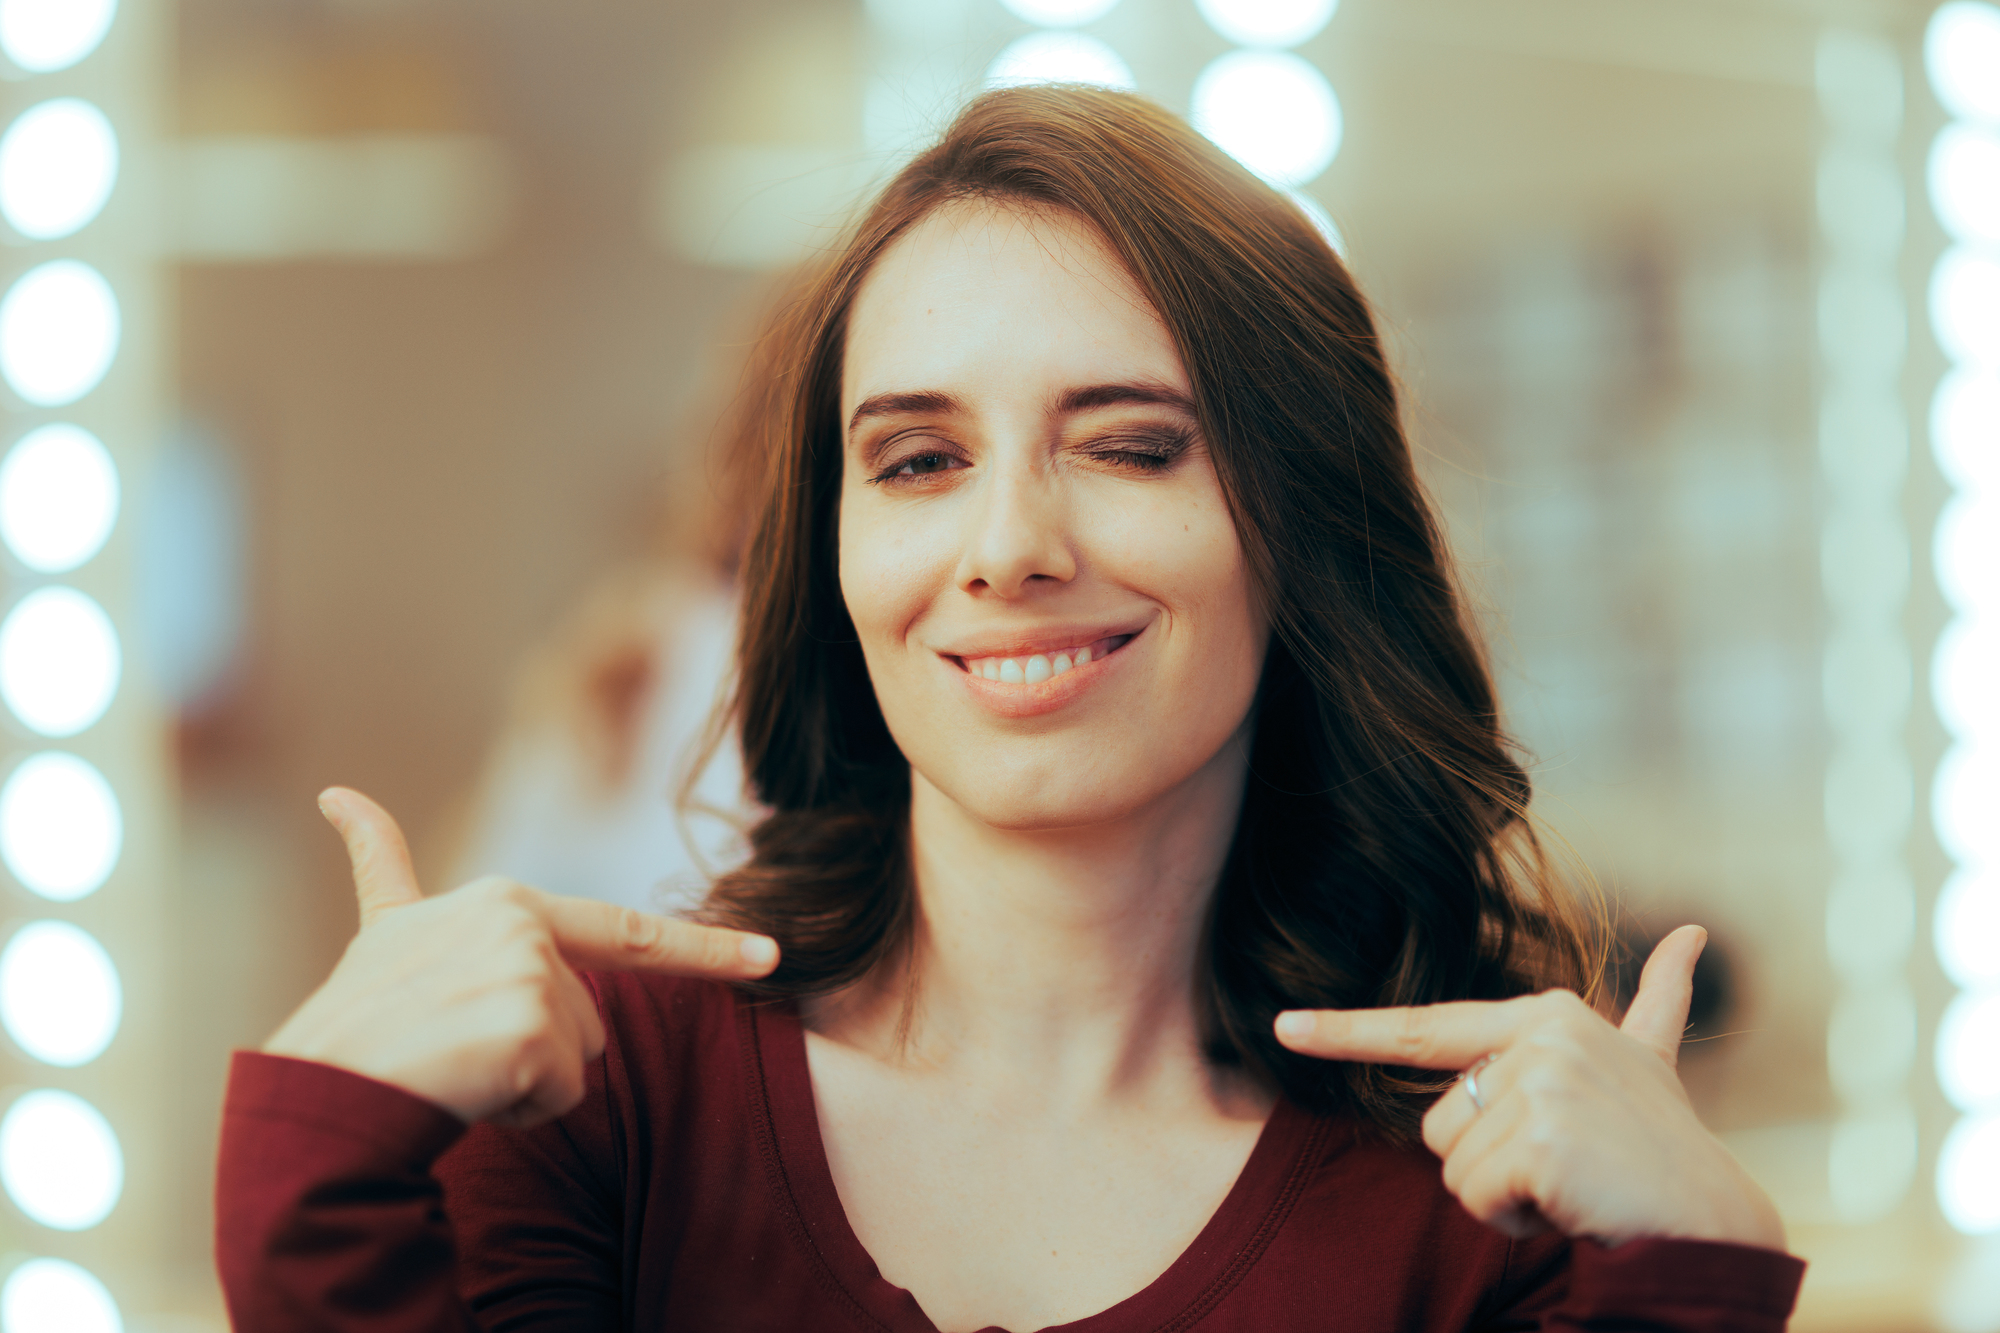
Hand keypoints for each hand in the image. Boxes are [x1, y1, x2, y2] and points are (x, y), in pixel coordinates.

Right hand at [264, 787, 778, 1125]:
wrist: (317, 1086)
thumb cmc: (357, 1022)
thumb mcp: (382, 934)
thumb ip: (383, 867)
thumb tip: (339, 796)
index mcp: (506, 902)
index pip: (626, 931)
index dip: (706, 947)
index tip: (772, 956)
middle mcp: (524, 924)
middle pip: (593, 1019)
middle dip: (542, 1052)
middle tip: (458, 1048)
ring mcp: (532, 972)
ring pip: (582, 1060)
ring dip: (526, 1081)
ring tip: (453, 1063)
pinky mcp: (534, 1026)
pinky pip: (562, 1095)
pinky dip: (517, 1109)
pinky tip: (459, 1085)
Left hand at [1273, 926, 1782, 1250]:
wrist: (1712, 1219)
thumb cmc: (1664, 1145)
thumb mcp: (1651, 1059)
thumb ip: (1655, 1000)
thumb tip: (1692, 932)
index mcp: (1546, 1014)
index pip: (1425, 1028)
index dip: (1347, 1031)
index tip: (1284, 1027)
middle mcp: (1540, 1037)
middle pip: (1437, 1123)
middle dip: (1486, 1164)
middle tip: (1561, 1165)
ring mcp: (1541, 1084)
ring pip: (1452, 1166)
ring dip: (1502, 1195)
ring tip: (1572, 1184)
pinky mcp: (1542, 1139)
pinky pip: (1477, 1198)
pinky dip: (1517, 1219)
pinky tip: (1574, 1205)